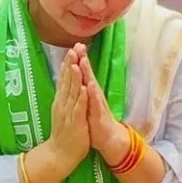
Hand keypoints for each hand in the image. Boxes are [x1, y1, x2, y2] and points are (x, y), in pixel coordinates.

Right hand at [46, 49, 89, 172]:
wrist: (60, 154)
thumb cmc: (64, 132)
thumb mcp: (62, 111)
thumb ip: (64, 98)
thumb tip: (64, 84)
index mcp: (61, 101)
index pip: (64, 80)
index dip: (67, 65)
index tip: (70, 51)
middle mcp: (63, 104)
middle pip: (66, 82)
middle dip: (70, 66)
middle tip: (72, 50)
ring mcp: (68, 113)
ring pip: (72, 93)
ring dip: (75, 79)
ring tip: (77, 64)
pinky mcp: (75, 122)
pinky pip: (79, 108)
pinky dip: (82, 98)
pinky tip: (85, 88)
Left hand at [74, 43, 127, 160]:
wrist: (108, 138)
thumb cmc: (95, 119)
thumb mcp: (86, 102)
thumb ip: (82, 89)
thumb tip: (77, 76)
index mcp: (88, 91)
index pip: (82, 73)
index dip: (78, 59)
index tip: (73, 45)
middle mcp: (94, 94)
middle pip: (87, 74)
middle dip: (83, 60)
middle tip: (79, 45)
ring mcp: (97, 103)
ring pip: (92, 85)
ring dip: (88, 73)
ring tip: (83, 60)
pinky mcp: (99, 114)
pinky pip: (95, 103)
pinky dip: (92, 94)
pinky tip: (90, 86)